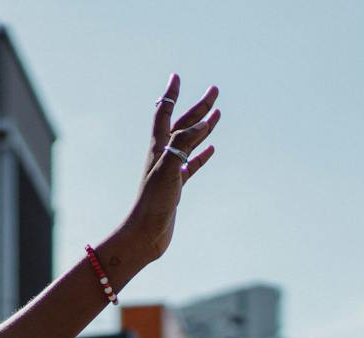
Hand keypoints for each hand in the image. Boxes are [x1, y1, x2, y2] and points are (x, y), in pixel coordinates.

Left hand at [111, 75, 220, 271]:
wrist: (145, 234)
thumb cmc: (153, 203)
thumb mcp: (168, 169)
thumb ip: (183, 144)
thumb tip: (201, 125)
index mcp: (157, 147)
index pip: (164, 113)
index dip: (170, 95)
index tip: (176, 77)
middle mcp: (163, 155)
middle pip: (183, 124)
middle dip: (198, 107)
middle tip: (215, 91)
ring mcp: (170, 170)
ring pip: (190, 142)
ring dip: (203, 127)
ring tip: (218, 113)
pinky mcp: (177, 186)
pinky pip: (192, 164)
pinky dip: (202, 154)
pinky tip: (212, 148)